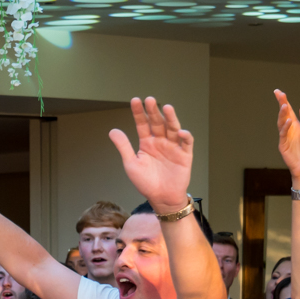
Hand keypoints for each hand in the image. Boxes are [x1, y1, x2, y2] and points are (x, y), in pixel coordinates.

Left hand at [108, 97, 194, 211]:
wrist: (161, 198)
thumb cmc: (146, 182)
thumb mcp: (131, 164)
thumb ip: (124, 147)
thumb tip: (112, 130)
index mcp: (147, 142)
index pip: (142, 124)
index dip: (138, 113)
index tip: (135, 100)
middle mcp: (160, 141)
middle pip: (157, 123)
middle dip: (153, 111)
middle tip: (150, 100)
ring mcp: (173, 147)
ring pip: (173, 129)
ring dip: (171, 118)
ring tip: (167, 108)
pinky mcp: (185, 155)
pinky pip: (186, 144)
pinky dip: (185, 137)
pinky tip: (181, 132)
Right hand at [273, 89, 299, 184]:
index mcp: (296, 126)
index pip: (289, 111)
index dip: (284, 102)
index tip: (279, 92)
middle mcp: (289, 130)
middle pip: (284, 114)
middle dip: (281, 104)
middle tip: (279, 94)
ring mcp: (285, 137)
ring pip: (282, 122)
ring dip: (283, 114)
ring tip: (285, 105)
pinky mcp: (283, 145)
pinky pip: (283, 134)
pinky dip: (285, 127)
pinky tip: (289, 120)